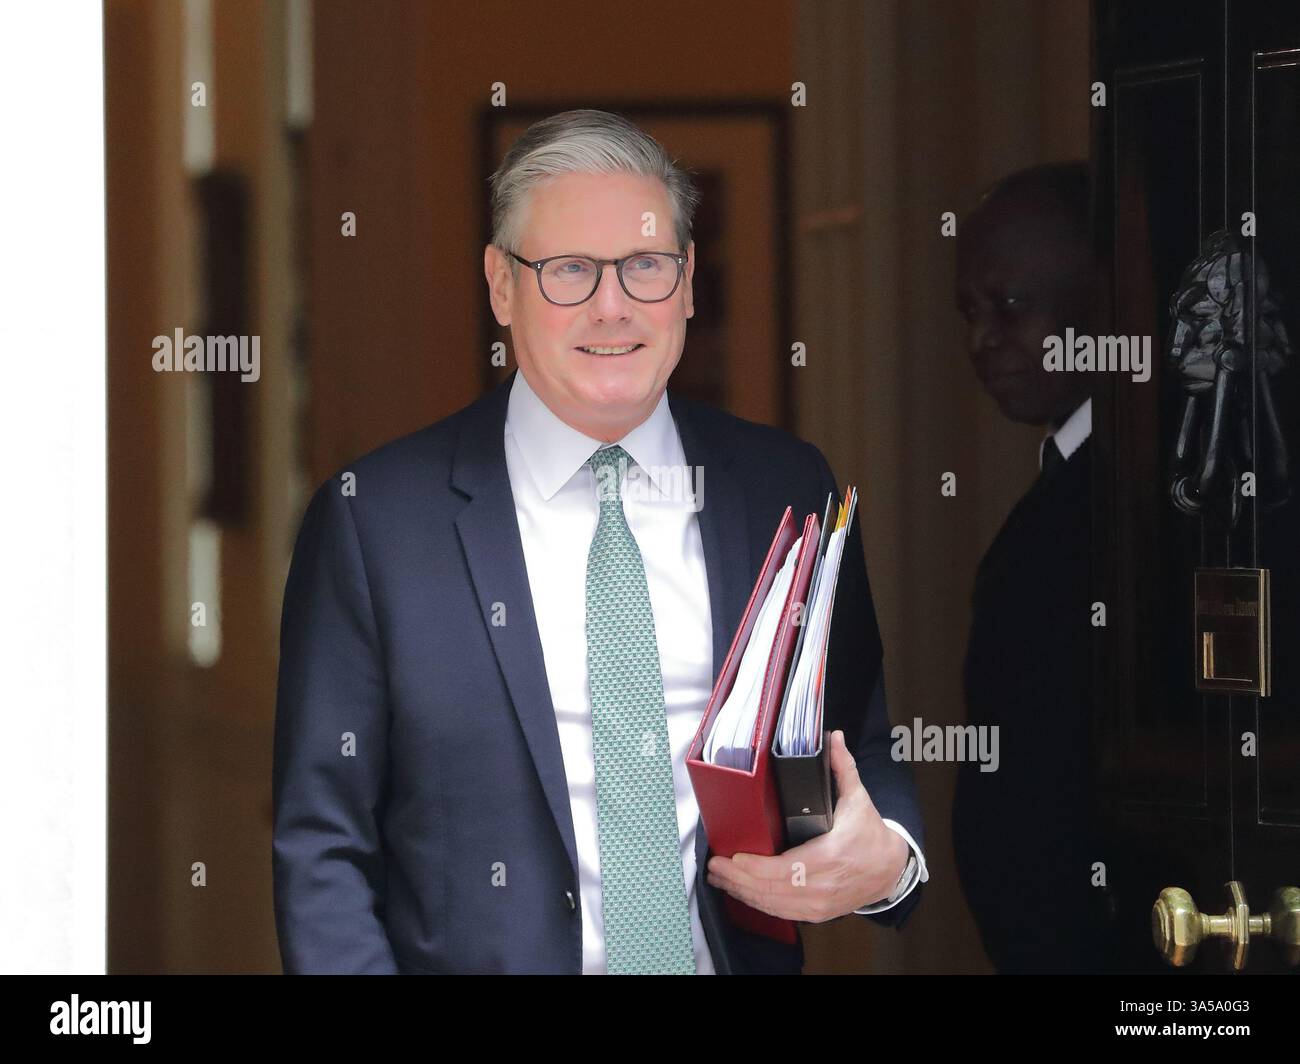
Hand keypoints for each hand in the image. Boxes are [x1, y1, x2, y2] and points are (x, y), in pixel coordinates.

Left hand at [706, 730, 908, 922]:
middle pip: (772, 889)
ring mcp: (819, 903)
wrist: (890, 870)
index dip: (755, 867)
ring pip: (773, 904)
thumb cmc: (870, 835)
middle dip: (738, 879)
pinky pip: (782, 912)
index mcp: (830, 855)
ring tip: (719, 879)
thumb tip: (833, 737)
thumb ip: (842, 768)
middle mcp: (823, 884)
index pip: (785, 868)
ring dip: (743, 893)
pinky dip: (759, 903)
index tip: (733, 857)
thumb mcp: (858, 799)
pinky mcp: (817, 913)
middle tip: (714, 866)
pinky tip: (741, 893)